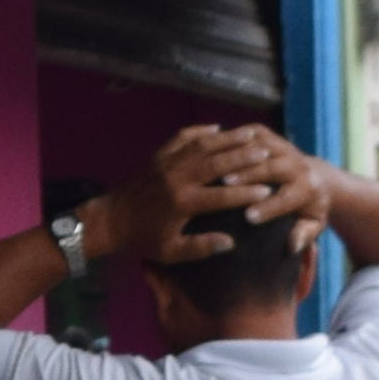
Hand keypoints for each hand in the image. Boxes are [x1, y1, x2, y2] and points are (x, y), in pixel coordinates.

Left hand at [108, 127, 310, 270]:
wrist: (111, 219)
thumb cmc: (143, 238)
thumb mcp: (170, 252)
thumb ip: (200, 247)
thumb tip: (229, 243)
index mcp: (182, 203)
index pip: (221, 196)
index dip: (245, 193)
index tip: (266, 190)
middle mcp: (176, 178)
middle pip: (216, 163)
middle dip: (243, 157)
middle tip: (266, 152)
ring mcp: (167, 163)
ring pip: (202, 145)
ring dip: (228, 139)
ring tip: (251, 134)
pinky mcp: (159, 155)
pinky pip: (183, 137)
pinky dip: (201, 131)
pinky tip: (217, 128)